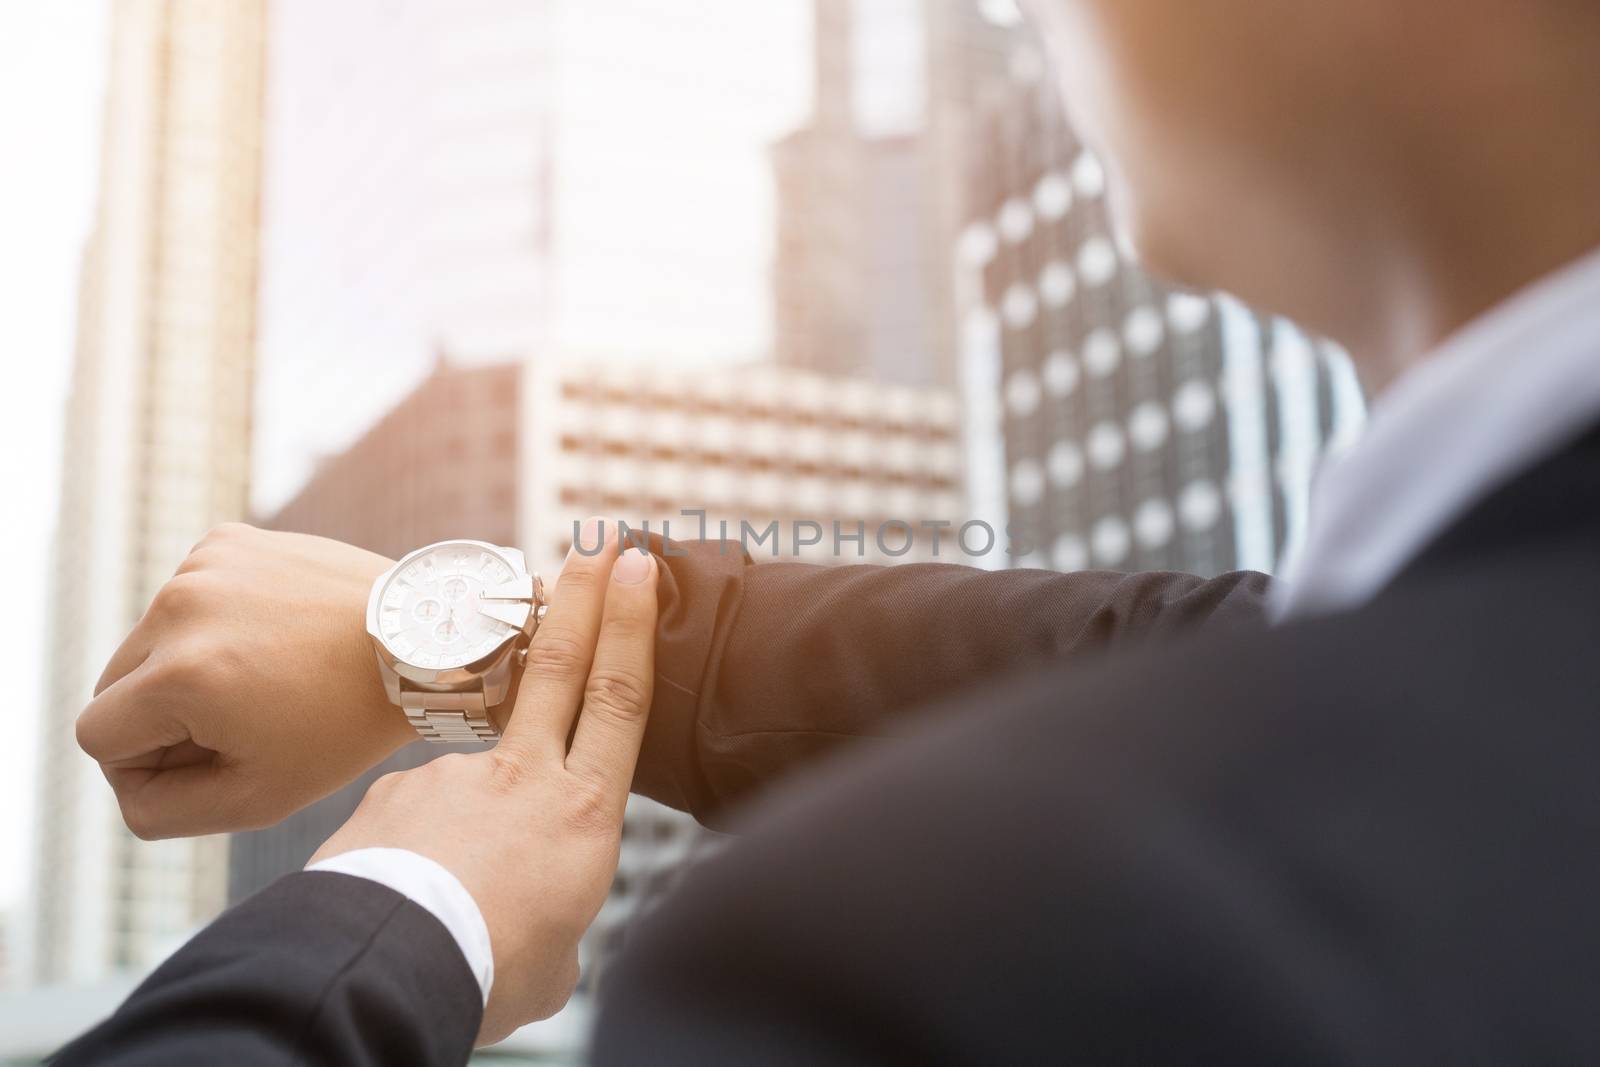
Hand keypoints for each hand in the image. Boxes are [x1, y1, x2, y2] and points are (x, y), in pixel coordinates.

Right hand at [77, 523, 411, 837]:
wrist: (420, 643)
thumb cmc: (345, 726)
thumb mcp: (255, 799)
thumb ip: (162, 810)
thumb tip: (123, 783)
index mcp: (179, 676)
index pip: (97, 738)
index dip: (145, 765)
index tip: (212, 760)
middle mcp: (178, 608)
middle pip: (114, 685)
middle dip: (163, 717)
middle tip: (244, 725)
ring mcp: (201, 566)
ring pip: (149, 642)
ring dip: (188, 668)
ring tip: (267, 679)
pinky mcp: (225, 540)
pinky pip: (186, 600)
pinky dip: (216, 624)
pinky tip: (274, 637)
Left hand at [310, 541, 659, 1044]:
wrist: (386, 972)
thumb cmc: (489, 974)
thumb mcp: (556, 960)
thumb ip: (557, 919)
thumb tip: (540, 925)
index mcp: (581, 812)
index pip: (619, 698)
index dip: (632, 628)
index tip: (638, 567)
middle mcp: (520, 777)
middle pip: (557, 665)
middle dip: (580, 598)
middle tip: (597, 541)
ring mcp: (449, 778)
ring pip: (473, 775)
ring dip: (473, 821)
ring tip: (455, 899)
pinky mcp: (387, 796)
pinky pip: (411, 818)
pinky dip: (414, 850)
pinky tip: (405, 899)